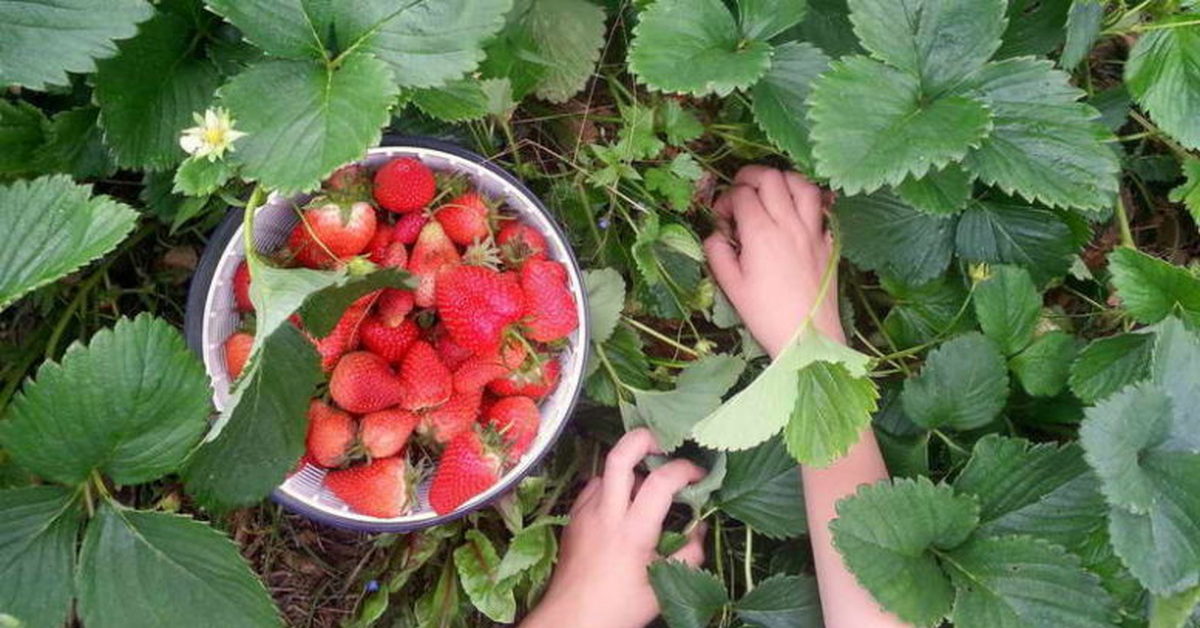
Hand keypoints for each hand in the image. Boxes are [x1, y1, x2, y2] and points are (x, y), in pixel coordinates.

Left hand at [522, 429, 706, 627]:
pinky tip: (621, 504)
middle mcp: (606, 513)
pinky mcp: (572, 519)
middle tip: (665, 444)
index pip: (661, 481)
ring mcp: (584, 513)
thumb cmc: (619, 607)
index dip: (686, 469)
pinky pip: (593, 488)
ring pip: (605, 470)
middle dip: (644, 438)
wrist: (571, 620)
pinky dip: (610, 487)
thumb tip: (700, 527)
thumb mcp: (662, 586)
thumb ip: (688, 554)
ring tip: (647, 483)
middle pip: (620, 455)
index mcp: (632, 530)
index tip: (701, 475)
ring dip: (629, 468)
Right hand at [703, 166, 842, 356]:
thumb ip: (717, 252)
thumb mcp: (731, 286)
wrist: (808, 336)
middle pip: (771, 177)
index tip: (721, 217)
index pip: (742, 194)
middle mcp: (789, 223)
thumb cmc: (765, 315)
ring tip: (770, 191)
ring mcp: (812, 230)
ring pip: (801, 183)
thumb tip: (716, 234)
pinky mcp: (828, 240)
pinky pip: (820, 206)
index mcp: (761, 233)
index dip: (726, 198)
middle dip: (750, 176)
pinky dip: (805, 200)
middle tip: (740, 192)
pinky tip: (795, 211)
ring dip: (782, 179)